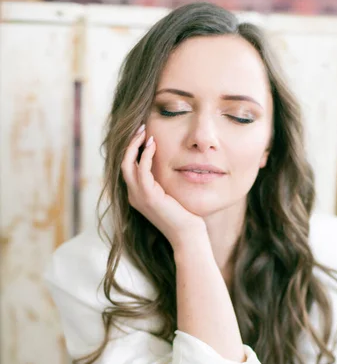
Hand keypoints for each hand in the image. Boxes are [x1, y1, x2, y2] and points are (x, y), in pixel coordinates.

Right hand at [121, 125, 206, 249]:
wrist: (187, 235)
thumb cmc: (184, 216)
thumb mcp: (170, 195)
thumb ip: (163, 182)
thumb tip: (169, 163)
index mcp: (137, 196)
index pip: (128, 168)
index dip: (132, 150)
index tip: (143, 135)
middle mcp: (133, 196)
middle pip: (123, 163)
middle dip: (130, 144)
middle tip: (141, 128)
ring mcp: (138, 197)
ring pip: (127, 164)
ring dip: (135, 145)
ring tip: (145, 131)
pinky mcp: (149, 196)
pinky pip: (142, 170)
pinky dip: (146, 155)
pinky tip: (153, 144)